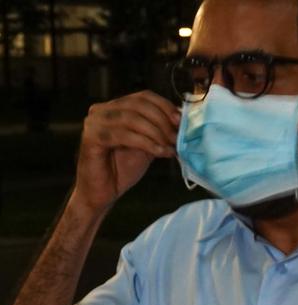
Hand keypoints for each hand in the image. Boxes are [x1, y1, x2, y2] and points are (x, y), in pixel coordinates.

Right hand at [73, 90, 179, 212]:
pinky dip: (146, 143)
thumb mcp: (148, 145)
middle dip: (163, 121)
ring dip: (157, 133)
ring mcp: (94, 122)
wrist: (103, 191)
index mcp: (115, 107)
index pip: (144, 96)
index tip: (181, 121)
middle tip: (177, 138)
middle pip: (139, 105)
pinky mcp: (91, 137)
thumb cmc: (123, 168)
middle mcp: (102, 110)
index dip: (165, 106)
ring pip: (132, 119)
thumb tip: (182, 123)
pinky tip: (160, 153)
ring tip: (171, 148)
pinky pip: (124, 135)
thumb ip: (159, 132)